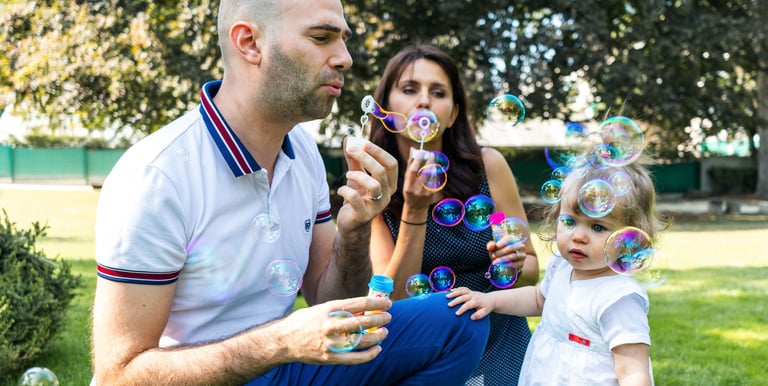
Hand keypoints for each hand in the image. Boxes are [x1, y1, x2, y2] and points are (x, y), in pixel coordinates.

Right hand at [277, 296, 391, 364]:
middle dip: (380, 318)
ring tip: (384, 331)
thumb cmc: (303, 322)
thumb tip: (364, 311)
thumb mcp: (320, 309)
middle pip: (364, 322)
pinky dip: (369, 355)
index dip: (377, 303)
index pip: (360, 304)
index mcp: (328, 309)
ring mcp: (330, 343)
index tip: (388, 303)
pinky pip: (355, 358)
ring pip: (362, 340)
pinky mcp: (330, 357)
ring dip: (377, 336)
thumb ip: (340, 310)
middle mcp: (330, 325)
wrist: (283, 342)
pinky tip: (377, 349)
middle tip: (388, 317)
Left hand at [336, 137, 397, 229]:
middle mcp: (387, 195)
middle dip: (366, 158)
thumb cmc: (357, 197)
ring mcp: (377, 206)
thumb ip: (354, 158)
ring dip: (358, 176)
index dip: (378, 151)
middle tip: (351, 150)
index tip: (362, 142)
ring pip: (374, 185)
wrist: (351, 223)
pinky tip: (340, 190)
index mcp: (389, 183)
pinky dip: (346, 191)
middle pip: (382, 172)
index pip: (391, 164)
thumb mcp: (356, 175)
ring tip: (347, 175)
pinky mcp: (364, 215)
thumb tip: (349, 138)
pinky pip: (356, 199)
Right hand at [401, 149, 437, 209]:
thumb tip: (413, 149)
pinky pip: (436, 179)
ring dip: (433, 165)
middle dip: (429, 160)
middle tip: (430, 153)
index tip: (421, 151)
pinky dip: (435, 172)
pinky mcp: (433, 193)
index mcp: (408, 187)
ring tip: (432, 159)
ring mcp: (426, 192)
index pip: (413, 170)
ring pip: (433, 175)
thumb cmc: (409, 190)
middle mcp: (418, 190)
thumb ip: (410, 164)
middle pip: (426, 171)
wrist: (416, 207)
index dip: (418, 159)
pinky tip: (433, 168)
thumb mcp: (406, 179)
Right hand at [445, 287, 492, 319]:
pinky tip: (450, 291)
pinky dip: (456, 289)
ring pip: (461, 291)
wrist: (490, 299)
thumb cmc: (487, 307)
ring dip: (454, 293)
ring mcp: (471, 292)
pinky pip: (462, 288)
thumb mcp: (486, 312)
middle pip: (463, 297)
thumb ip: (479, 315)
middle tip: (448, 305)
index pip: (468, 305)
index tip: (456, 314)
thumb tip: (471, 318)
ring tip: (446, 296)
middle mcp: (473, 295)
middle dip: (455, 301)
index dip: (462, 309)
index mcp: (476, 301)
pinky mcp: (469, 291)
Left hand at [487, 240, 526, 270]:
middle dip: (500, 252)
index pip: (509, 238)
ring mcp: (522, 255)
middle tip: (493, 256)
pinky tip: (501, 266)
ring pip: (513, 256)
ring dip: (502, 259)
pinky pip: (515, 264)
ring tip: (494, 262)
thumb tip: (490, 247)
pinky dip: (507, 265)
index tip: (496, 246)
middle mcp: (520, 246)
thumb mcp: (494, 248)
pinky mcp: (521, 263)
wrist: (506, 263)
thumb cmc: (499, 252)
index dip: (502, 242)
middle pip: (511, 247)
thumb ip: (491, 245)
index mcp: (513, 239)